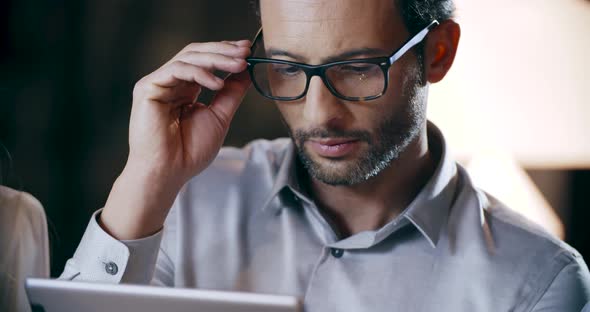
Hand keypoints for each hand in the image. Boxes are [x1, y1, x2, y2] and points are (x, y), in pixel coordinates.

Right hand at [100, 40, 251, 238]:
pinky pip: (176, 70)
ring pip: (188, 57)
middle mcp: (170, 82)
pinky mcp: (148, 88)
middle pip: (196, 53)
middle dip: (224, 51)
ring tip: (239, 64)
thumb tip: (247, 71)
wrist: (169, 172)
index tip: (248, 50)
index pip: (204, 60)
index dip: (225, 52)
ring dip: (216, 59)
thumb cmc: (190, 151)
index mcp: (184, 89)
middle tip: (246, 52)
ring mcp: (158, 83)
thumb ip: (231, 92)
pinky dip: (199, 73)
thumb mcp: (220, 116)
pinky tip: (217, 84)